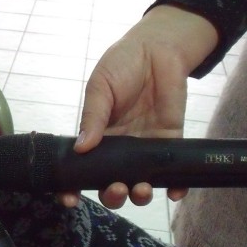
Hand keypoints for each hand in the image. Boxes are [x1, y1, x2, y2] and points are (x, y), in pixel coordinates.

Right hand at [65, 5, 218, 208]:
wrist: (159, 48)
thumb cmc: (123, 64)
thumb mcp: (100, 87)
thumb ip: (93, 116)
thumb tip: (81, 148)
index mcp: (98, 137)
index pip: (83, 168)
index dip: (74, 186)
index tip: (70, 198)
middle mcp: (120, 149)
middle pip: (112, 183)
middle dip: (112, 195)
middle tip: (115, 189)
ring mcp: (145, 148)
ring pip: (140, 182)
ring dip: (139, 195)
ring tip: (139, 190)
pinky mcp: (170, 141)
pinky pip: (173, 171)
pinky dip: (176, 186)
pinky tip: (174, 193)